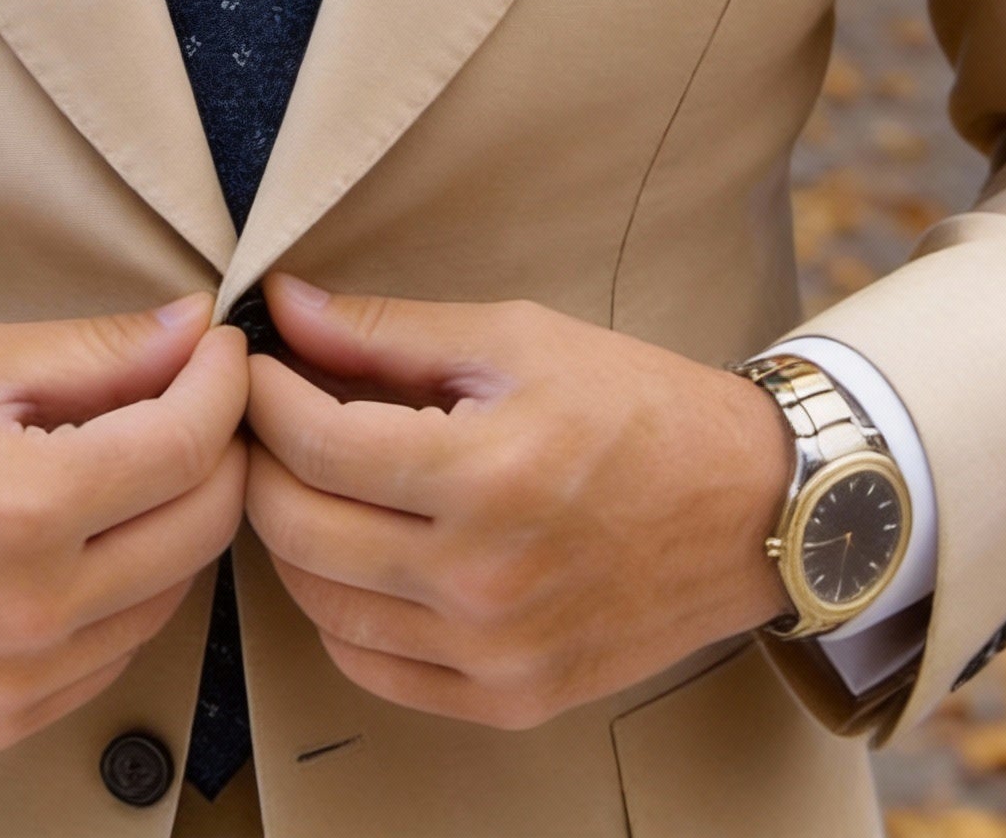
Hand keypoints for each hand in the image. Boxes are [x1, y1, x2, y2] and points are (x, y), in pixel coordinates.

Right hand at [0, 295, 247, 751]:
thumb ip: (94, 351)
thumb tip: (191, 330)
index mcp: (17, 508)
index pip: (186, 444)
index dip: (223, 383)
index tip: (222, 350)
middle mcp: (28, 611)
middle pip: (202, 525)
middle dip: (219, 447)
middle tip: (194, 397)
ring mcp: (16, 682)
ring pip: (173, 594)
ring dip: (176, 519)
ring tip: (132, 461)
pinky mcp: (1, 722)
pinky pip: (118, 650)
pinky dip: (128, 587)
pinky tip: (86, 535)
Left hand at [243, 275, 792, 729]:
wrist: (749, 505)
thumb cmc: (637, 407)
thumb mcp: (514, 339)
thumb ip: (387, 331)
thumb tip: (285, 307)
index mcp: (486, 476)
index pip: (314, 445)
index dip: (263, 395)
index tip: (256, 365)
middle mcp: (484, 581)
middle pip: (299, 529)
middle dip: (261, 461)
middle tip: (268, 417)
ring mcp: (495, 653)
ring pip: (321, 605)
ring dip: (292, 536)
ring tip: (310, 478)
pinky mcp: (509, 699)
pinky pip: (371, 667)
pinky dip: (339, 611)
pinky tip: (354, 553)